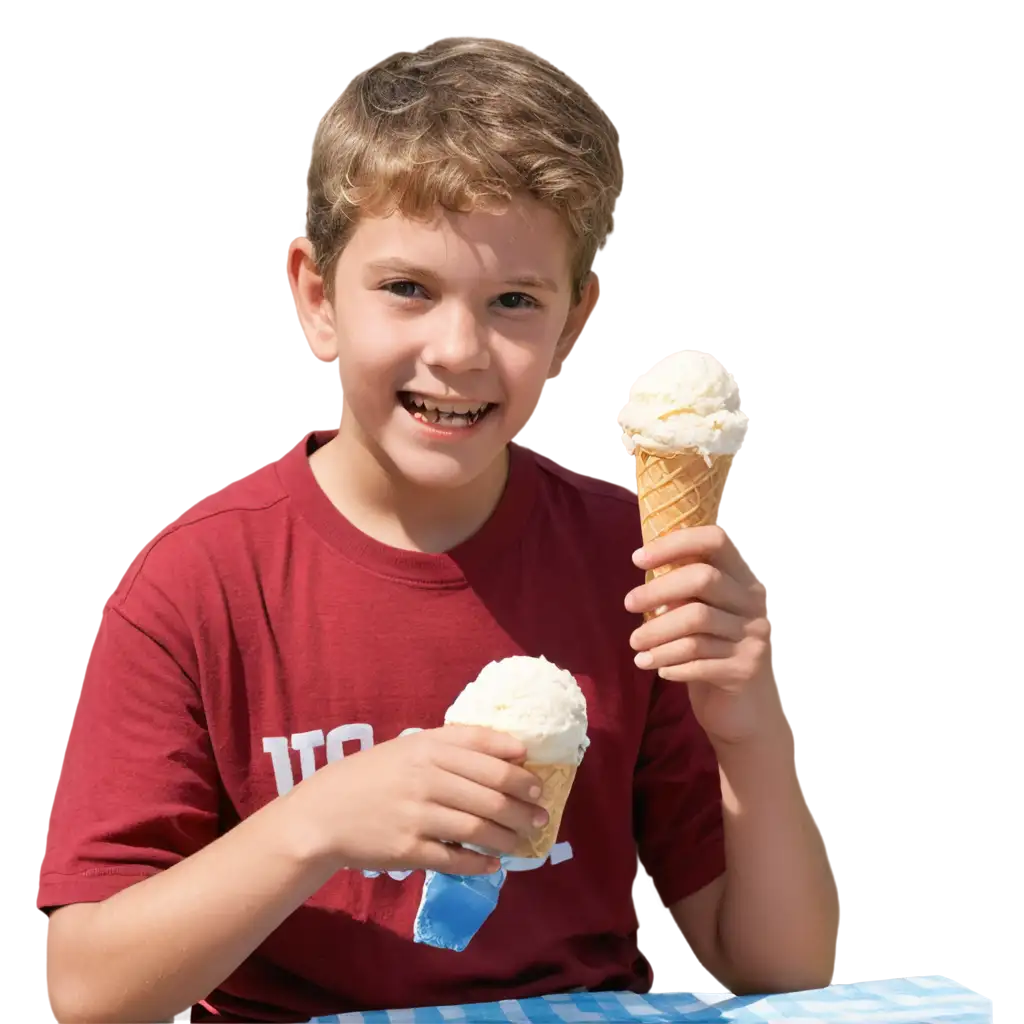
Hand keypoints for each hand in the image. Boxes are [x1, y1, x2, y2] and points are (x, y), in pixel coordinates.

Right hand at [288, 726, 547, 874]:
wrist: (322, 815)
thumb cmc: (370, 776)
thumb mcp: (407, 748)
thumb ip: (450, 746)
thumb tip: (509, 753)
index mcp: (427, 746)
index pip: (485, 750)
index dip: (517, 765)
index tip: (537, 780)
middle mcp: (426, 776)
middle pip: (491, 791)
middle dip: (523, 806)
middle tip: (540, 816)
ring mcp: (418, 814)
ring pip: (479, 826)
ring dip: (508, 837)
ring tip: (522, 842)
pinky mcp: (409, 849)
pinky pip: (455, 858)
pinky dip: (480, 863)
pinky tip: (493, 864)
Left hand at [625, 525, 771, 744]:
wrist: (740, 710)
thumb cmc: (710, 651)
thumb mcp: (698, 614)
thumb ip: (682, 589)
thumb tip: (644, 562)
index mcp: (744, 579)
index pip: (719, 539)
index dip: (676, 543)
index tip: (637, 559)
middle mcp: (756, 603)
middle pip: (703, 578)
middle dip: (657, 590)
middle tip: (627, 604)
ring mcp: (756, 636)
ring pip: (695, 623)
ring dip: (656, 634)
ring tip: (635, 646)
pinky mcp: (747, 669)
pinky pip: (698, 659)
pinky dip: (670, 662)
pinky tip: (654, 668)